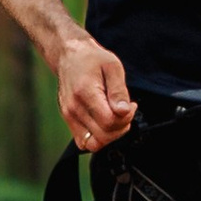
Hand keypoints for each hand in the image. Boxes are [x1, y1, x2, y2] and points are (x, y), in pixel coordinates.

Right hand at [56, 36, 136, 152]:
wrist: (70, 56)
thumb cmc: (92, 59)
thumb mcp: (112, 66)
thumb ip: (119, 91)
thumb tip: (124, 111)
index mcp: (85, 93)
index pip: (109, 121)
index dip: (126, 119)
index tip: (131, 106)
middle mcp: (74, 108)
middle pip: (103, 136)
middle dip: (121, 128)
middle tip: (125, 112)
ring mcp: (69, 116)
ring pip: (93, 144)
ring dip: (110, 136)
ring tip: (115, 118)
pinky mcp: (68, 120)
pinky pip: (84, 142)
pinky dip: (98, 137)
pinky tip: (104, 122)